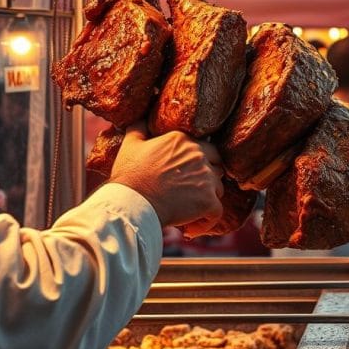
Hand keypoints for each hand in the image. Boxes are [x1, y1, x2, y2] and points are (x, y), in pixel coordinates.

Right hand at [109, 122, 224, 227]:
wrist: (131, 203)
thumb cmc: (129, 175)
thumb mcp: (130, 145)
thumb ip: (139, 129)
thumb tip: (141, 119)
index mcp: (184, 140)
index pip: (207, 148)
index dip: (201, 162)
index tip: (188, 175)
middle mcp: (199, 155)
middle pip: (217, 166)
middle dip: (208, 179)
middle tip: (192, 192)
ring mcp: (206, 178)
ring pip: (218, 189)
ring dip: (207, 199)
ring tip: (189, 210)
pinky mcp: (208, 200)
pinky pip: (217, 212)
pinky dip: (206, 222)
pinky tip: (189, 229)